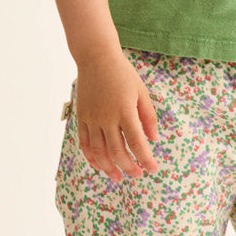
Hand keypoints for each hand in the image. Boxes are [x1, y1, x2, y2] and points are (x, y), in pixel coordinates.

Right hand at [75, 52, 158, 182]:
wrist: (96, 57)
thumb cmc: (123, 73)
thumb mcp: (142, 92)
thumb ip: (148, 117)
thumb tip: (153, 139)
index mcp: (125, 111)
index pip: (137, 142)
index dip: (145, 159)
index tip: (152, 169)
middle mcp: (106, 117)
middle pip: (117, 151)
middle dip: (128, 167)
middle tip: (137, 175)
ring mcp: (92, 118)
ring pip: (99, 151)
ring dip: (108, 167)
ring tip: (117, 178)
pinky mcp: (82, 117)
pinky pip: (84, 142)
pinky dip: (91, 157)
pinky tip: (99, 166)